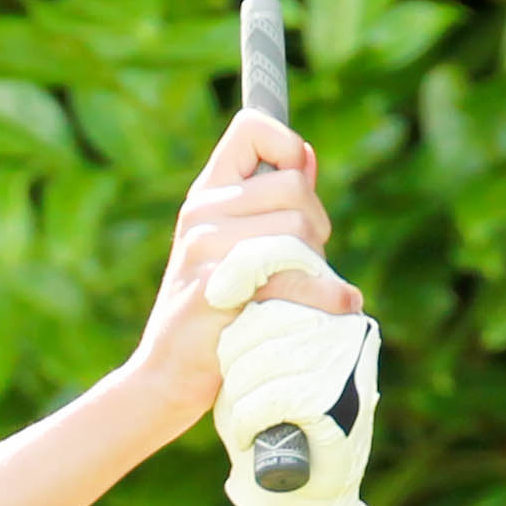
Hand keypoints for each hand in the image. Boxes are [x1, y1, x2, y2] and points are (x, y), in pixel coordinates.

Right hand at [127, 112, 356, 421]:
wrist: (166, 376)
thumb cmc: (214, 315)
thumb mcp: (236, 249)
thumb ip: (270, 204)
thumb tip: (307, 157)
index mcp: (207, 194)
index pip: (251, 129)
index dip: (286, 146)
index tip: (296, 183)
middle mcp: (202, 212)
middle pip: (293, 185)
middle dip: (316, 224)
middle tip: (305, 262)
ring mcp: (205, 247)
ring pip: (298, 228)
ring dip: (317, 264)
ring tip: (303, 291)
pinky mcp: (217, 287)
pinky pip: (290, 273)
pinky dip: (323, 293)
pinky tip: (339, 305)